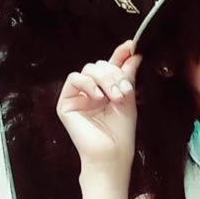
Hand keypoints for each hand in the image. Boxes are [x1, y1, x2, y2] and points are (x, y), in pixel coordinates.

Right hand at [56, 40, 142, 172]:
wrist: (112, 153)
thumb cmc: (121, 132)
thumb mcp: (128, 99)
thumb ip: (127, 76)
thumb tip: (133, 54)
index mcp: (106, 90)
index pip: (111, 66)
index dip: (120, 55)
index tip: (131, 46)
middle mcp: (91, 91)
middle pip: (100, 65)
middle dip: (114, 74)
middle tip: (123, 92)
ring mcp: (78, 96)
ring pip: (89, 70)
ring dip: (105, 79)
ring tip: (114, 97)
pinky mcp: (66, 102)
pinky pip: (74, 79)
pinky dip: (88, 83)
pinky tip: (98, 96)